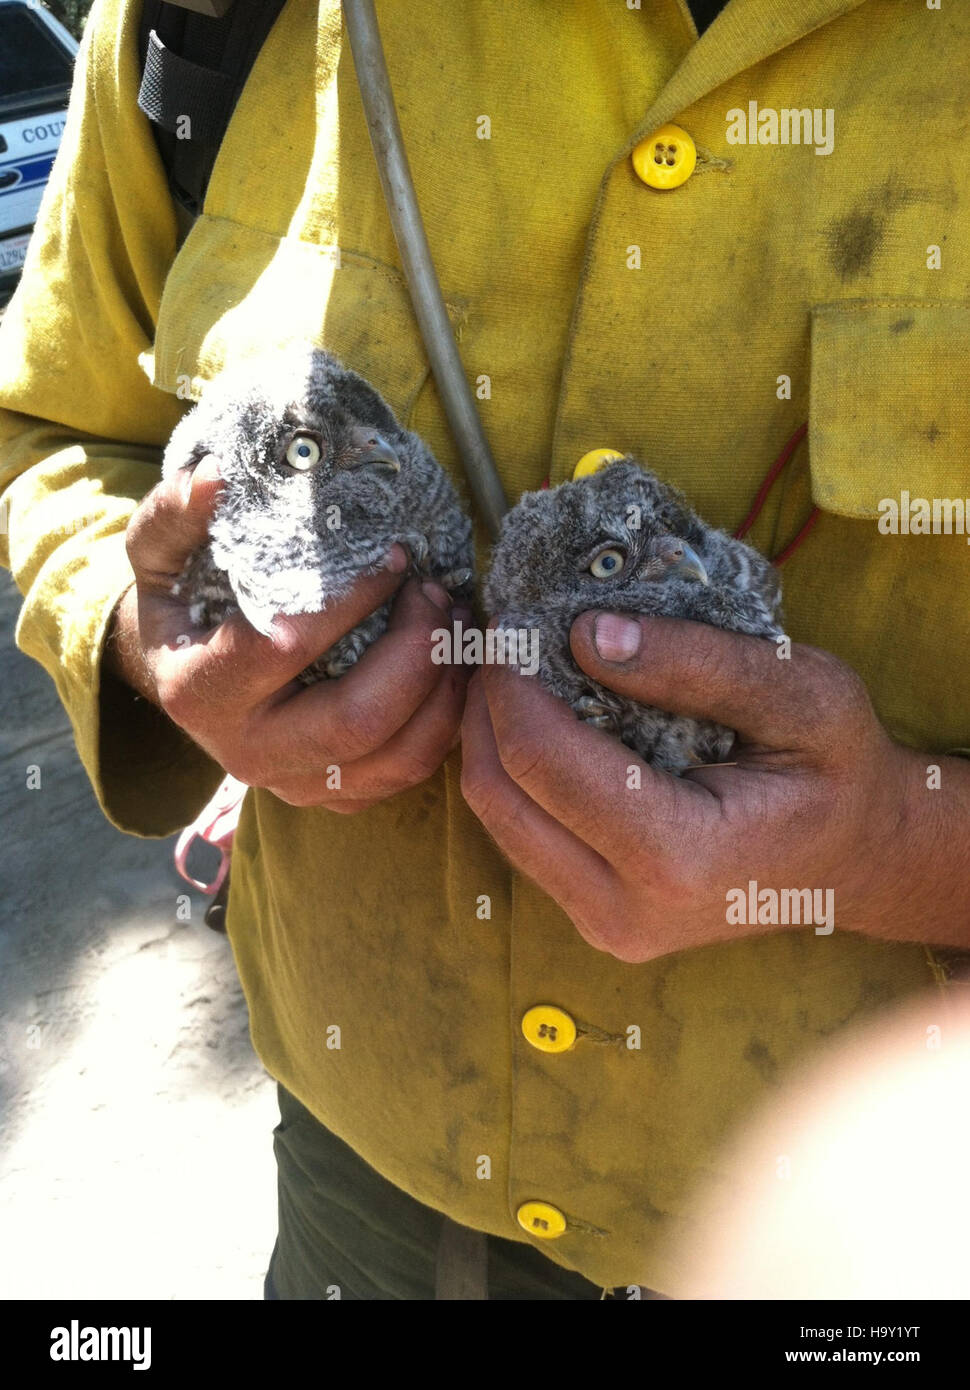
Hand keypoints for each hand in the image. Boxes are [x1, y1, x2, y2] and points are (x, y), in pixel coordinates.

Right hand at [106, 459, 470, 809]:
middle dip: (418, 653)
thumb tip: (218, 478)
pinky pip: (412, 771)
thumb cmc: (181, 606)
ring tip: (457, 622)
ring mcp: (297, 785)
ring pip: (400, 758)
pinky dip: (447, 719)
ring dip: (446, 687)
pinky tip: (453, 663)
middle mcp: (248, 753)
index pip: (288, 648)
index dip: (353, 600)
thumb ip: (176, 514)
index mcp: (201, 692)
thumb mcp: (158, 555)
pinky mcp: (337, 796)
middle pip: (358, 722)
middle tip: (440, 595)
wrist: (183, 676)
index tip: (397, 558)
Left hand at [461, 610, 964, 960]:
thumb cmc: (839, 772)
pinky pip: (521, 836)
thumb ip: (700, 662)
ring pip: (495, 819)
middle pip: (499, 794)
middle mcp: (626, 911)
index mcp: (678, 859)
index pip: (543, 761)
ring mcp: (605, 925)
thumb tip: (585, 633)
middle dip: (486, 704)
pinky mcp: (593, 917)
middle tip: (500, 635)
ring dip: (488, 736)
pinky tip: (535, 717)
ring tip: (512, 668)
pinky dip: (512, 770)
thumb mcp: (805, 691)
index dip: (510, 682)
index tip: (512, 619)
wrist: (857, 860)